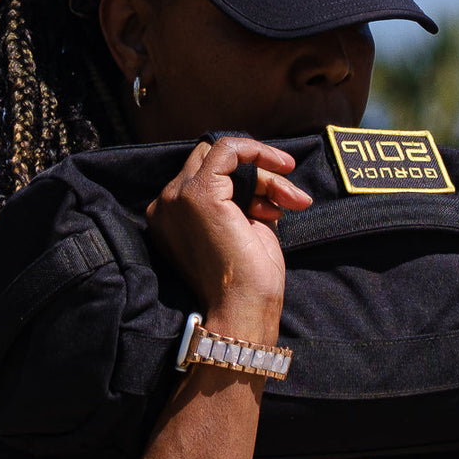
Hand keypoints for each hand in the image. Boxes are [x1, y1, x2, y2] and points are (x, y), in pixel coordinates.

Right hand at [145, 136, 311, 338]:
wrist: (244, 308)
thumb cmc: (248, 281)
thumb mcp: (244, 229)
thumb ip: (244, 200)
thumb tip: (268, 173)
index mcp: (172, 216)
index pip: (206, 177)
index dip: (247, 182)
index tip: (280, 200)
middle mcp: (166, 204)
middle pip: (214, 163)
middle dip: (258, 176)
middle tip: (290, 200)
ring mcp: (178, 196)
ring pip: (224, 157)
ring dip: (265, 173)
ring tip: (292, 201)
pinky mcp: (199, 193)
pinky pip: (227, 149)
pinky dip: (257, 151)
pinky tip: (283, 167)